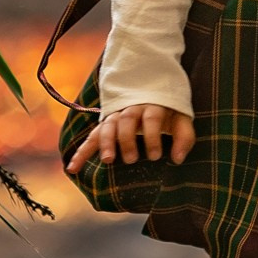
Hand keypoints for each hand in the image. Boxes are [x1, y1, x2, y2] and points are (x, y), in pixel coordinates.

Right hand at [65, 103, 194, 170]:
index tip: (155, 155)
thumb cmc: (169, 110)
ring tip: (108, 160)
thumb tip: (178, 159)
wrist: (151, 89)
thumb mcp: (182, 118)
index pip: (151, 118)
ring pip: (108, 126)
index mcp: (153, 104)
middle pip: (127, 120)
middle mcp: (132, 108)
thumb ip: (184, 136)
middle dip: (127, 139)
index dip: (152, 136)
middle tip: (131, 158)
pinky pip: (91, 137)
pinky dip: (81, 151)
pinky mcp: (105, 124)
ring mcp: (116, 115)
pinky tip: (72, 168)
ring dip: (106, 143)